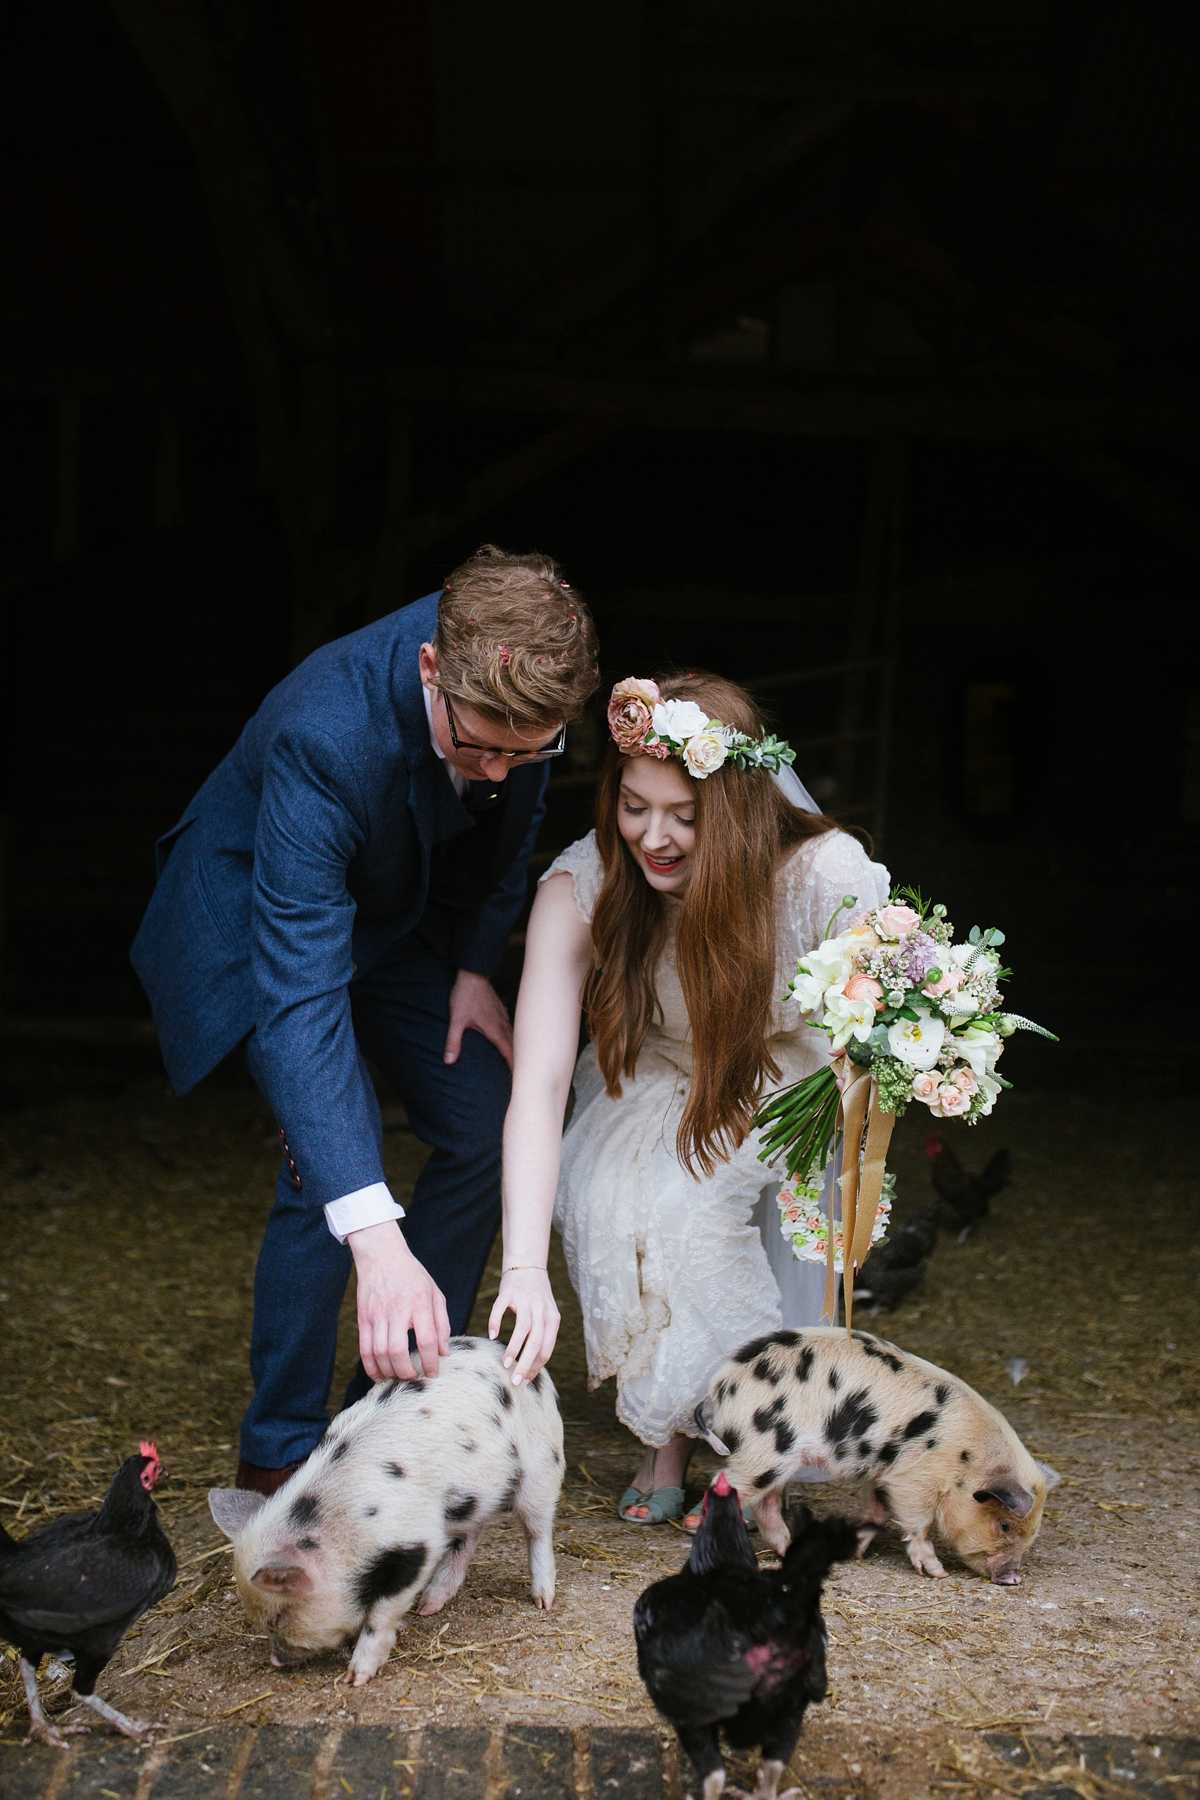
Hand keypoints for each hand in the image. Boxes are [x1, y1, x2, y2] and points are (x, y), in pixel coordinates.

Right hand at [349, 1221, 450, 1380]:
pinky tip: (379, 1376)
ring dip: (389, 1371)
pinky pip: (364, 1349)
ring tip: (398, 1377)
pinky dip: (371, 1367)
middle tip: (414, 1377)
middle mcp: (397, 1310)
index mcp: (419, 1303)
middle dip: (406, 1371)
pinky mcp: (363, 1318)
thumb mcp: (435, 1293)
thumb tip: (444, 1352)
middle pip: (398, 1351)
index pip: (426, 1340)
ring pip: (380, 1353)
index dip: (430, 1362)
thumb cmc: (412, 1276)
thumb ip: (442, 1323)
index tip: (433, 1372)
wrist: (382, 1256)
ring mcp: (377, 1315)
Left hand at [444, 969, 512, 1067]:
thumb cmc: (465, 997)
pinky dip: (512, 1036)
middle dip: (518, 1060)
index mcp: (495, 1030)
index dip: (514, 1066)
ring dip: (516, 1048)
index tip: (519, 1077)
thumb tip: (448, 1061)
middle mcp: (503, 1024)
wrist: (472, 975)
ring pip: (514, 1035)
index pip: (509, 1052)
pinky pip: (510, 1026)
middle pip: (515, 1046)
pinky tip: (508, 1038)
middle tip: (521, 1073)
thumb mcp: (456, 1021)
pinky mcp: (500, 1010)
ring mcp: (503, 1016)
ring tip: (518, 1059)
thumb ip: (453, 1041)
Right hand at [488, 1268, 559, 1384]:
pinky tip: (493, 1335)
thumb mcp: (546, 1315)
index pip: (546, 1349)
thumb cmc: (536, 1298)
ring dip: (514, 1348)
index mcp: (552, 1319)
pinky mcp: (509, 1292)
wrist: (528, 1266)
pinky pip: (501, 1309)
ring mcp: (525, 1300)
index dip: (536, 1367)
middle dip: (525, 1364)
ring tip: (505, 1363)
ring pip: (523, 1328)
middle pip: (536, 1342)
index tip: (524, 1381)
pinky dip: (496, 1322)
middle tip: (515, 1381)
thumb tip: (532, 1366)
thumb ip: (542, 1335)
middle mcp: (541, 1310)